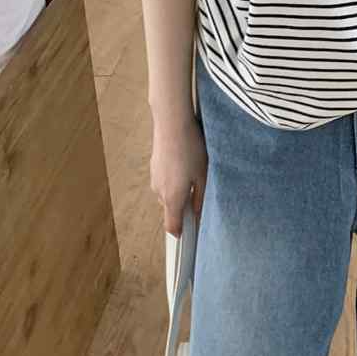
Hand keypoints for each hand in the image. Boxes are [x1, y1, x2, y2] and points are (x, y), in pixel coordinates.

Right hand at [149, 111, 207, 236]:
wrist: (172, 123)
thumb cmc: (190, 148)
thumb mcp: (203, 175)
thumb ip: (200, 197)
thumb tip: (197, 212)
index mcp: (172, 198)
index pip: (171, 227)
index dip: (180, 232)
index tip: (190, 232)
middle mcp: (159, 192)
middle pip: (171, 210)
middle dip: (184, 206)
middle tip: (200, 192)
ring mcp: (154, 179)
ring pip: (167, 194)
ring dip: (179, 190)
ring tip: (193, 172)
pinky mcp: (154, 167)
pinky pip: (164, 181)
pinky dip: (174, 178)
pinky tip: (184, 163)